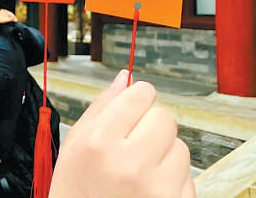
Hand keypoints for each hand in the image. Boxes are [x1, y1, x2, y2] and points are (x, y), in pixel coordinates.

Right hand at [49, 70, 194, 197]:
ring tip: (139, 169)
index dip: (138, 97)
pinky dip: (172, 180)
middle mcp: (129, 163)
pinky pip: (188, 178)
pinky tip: (148, 188)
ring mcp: (156, 189)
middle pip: (165, 118)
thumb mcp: (76, 143)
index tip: (134, 104)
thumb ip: (102, 107)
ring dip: (164, 153)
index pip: (139, 95)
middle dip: (151, 124)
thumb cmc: (76, 188)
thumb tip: (126, 77)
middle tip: (133, 142)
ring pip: (181, 147)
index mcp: (99, 142)